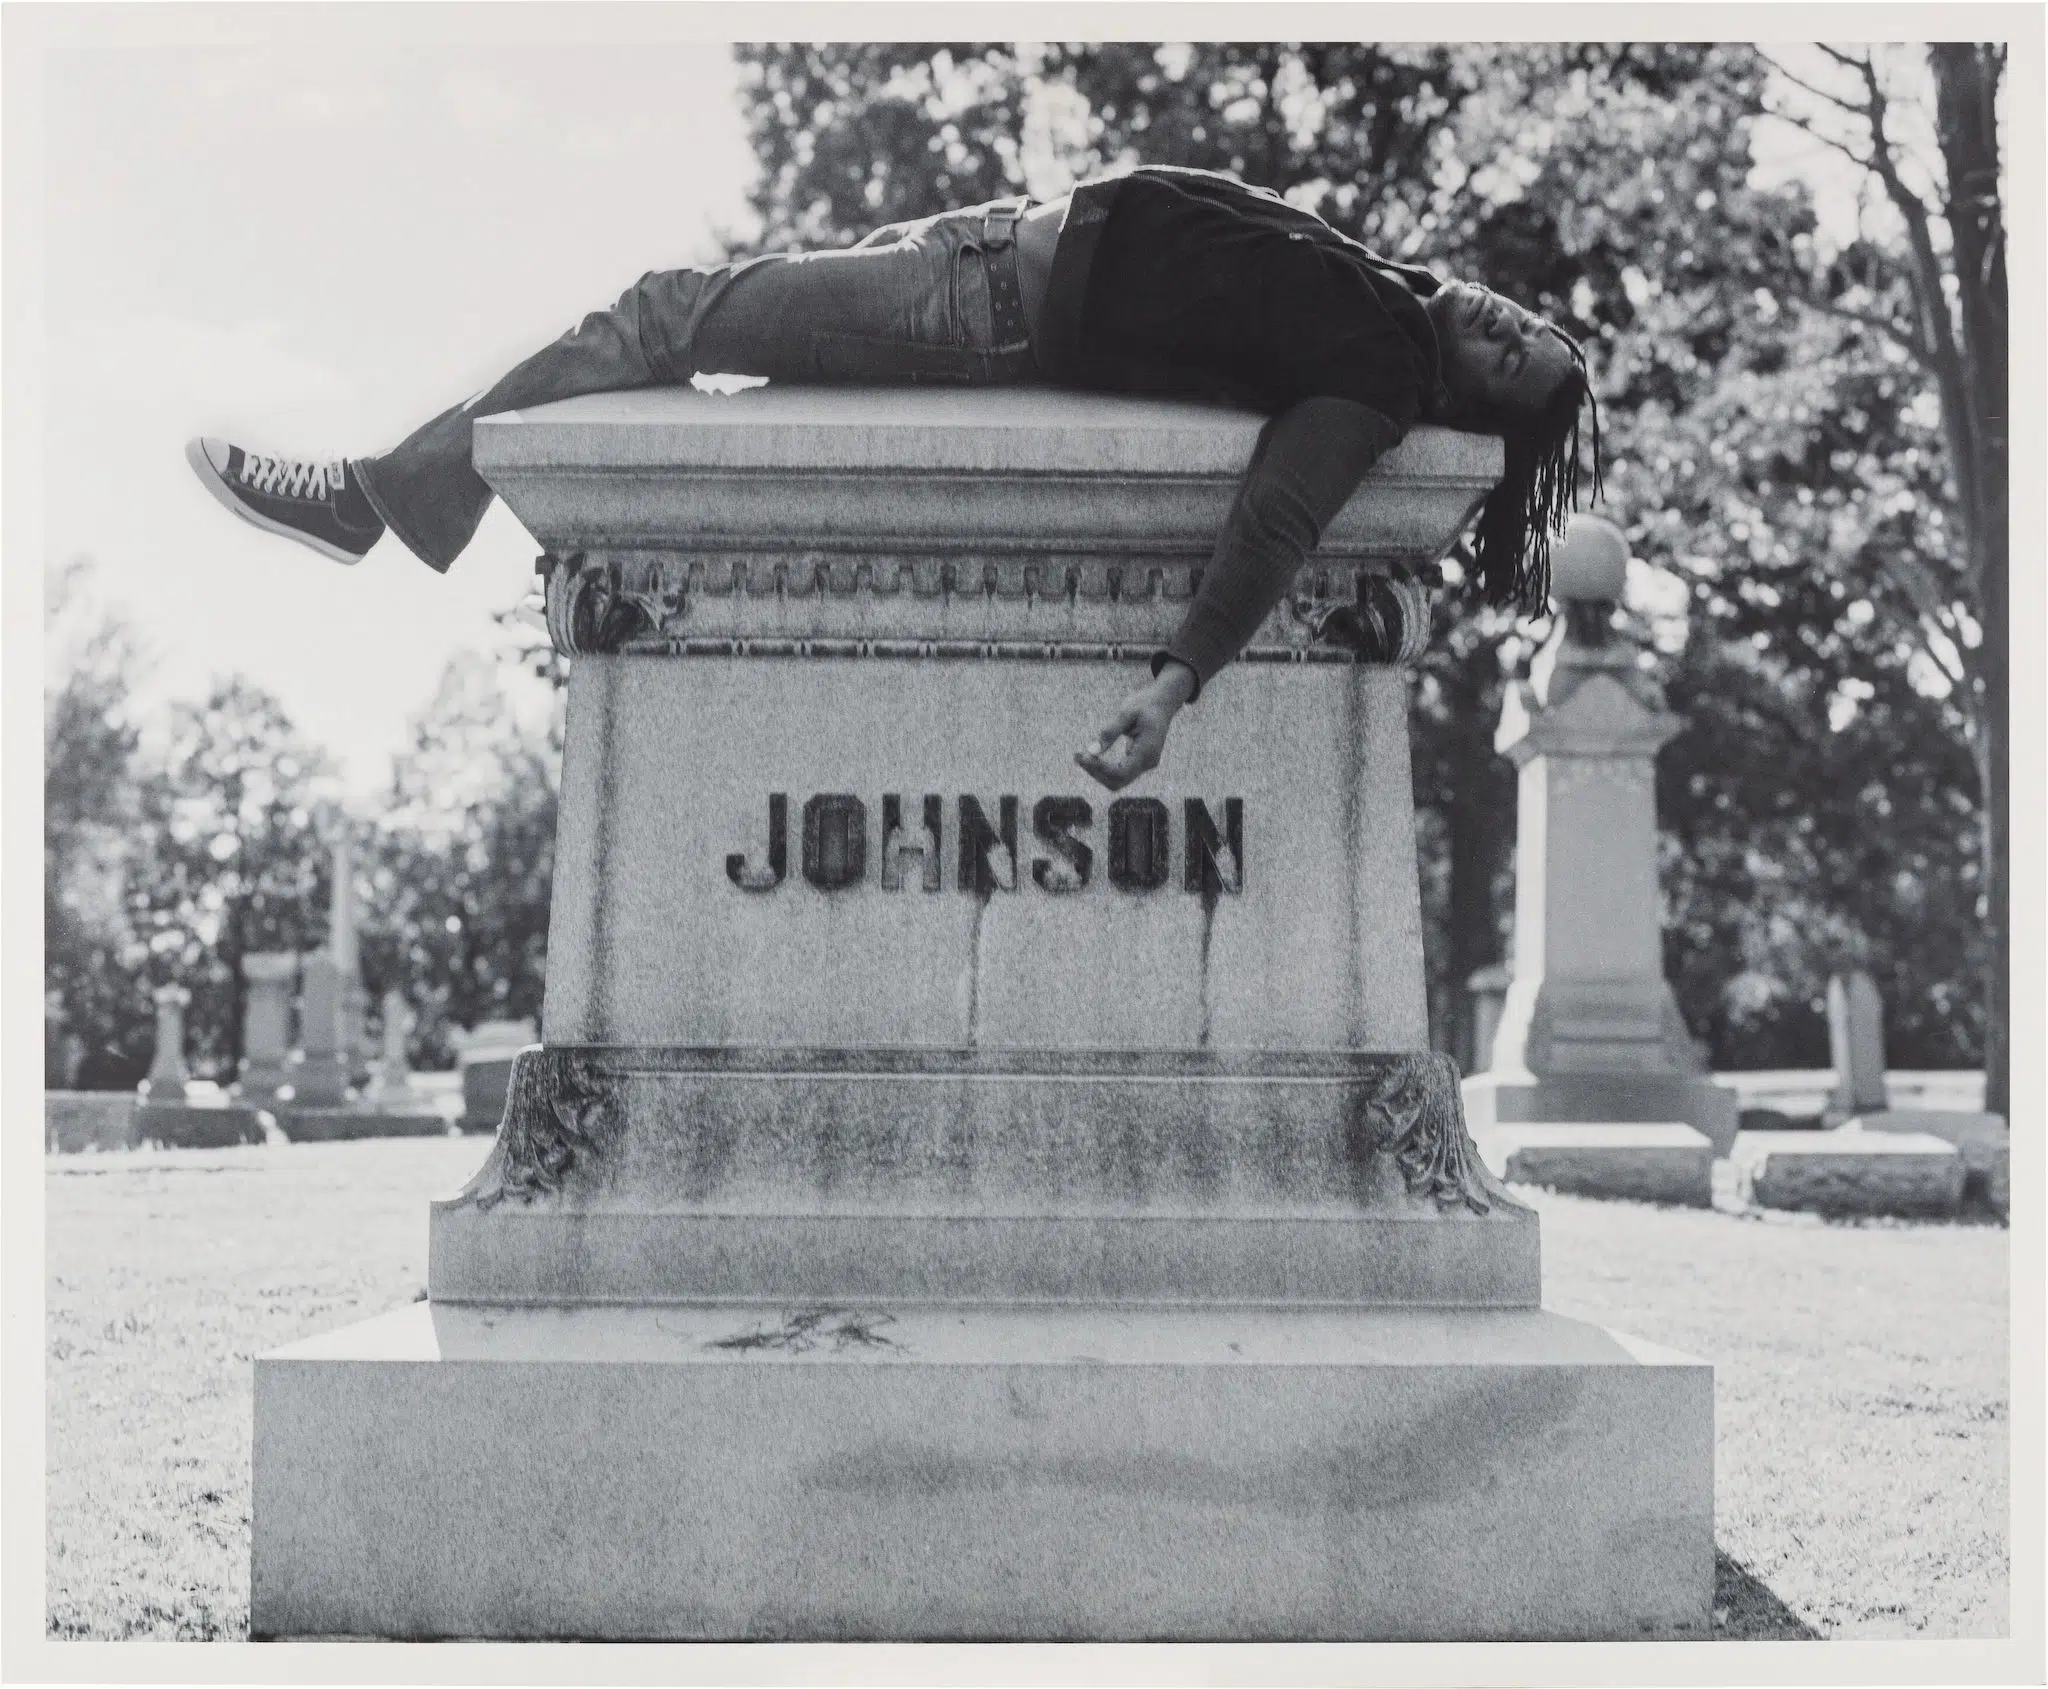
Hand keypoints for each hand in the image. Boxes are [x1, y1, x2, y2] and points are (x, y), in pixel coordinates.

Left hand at [1073, 662, 1197, 790]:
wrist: (1162, 703)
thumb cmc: (1145, 704)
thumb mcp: (1126, 712)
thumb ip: (1110, 731)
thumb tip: (1092, 750)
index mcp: (1147, 750)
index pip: (1120, 772)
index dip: (1099, 768)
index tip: (1082, 756)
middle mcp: (1148, 762)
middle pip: (1117, 781)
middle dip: (1095, 772)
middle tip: (1077, 756)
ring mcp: (1145, 765)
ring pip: (1117, 781)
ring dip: (1097, 772)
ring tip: (1080, 756)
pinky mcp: (1139, 763)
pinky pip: (1119, 773)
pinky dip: (1103, 768)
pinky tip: (1090, 757)